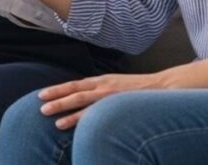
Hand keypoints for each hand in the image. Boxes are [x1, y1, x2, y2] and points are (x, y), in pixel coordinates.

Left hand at [38, 72, 164, 129]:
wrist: (167, 86)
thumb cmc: (141, 90)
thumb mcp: (117, 85)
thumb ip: (102, 90)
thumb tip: (88, 100)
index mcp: (102, 80)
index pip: (75, 84)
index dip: (58, 89)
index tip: (42, 94)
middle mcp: (104, 85)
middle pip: (74, 91)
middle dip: (56, 99)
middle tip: (40, 107)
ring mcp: (112, 95)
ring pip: (84, 102)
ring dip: (67, 111)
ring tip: (54, 121)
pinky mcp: (121, 103)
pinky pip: (100, 113)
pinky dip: (87, 120)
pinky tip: (77, 128)